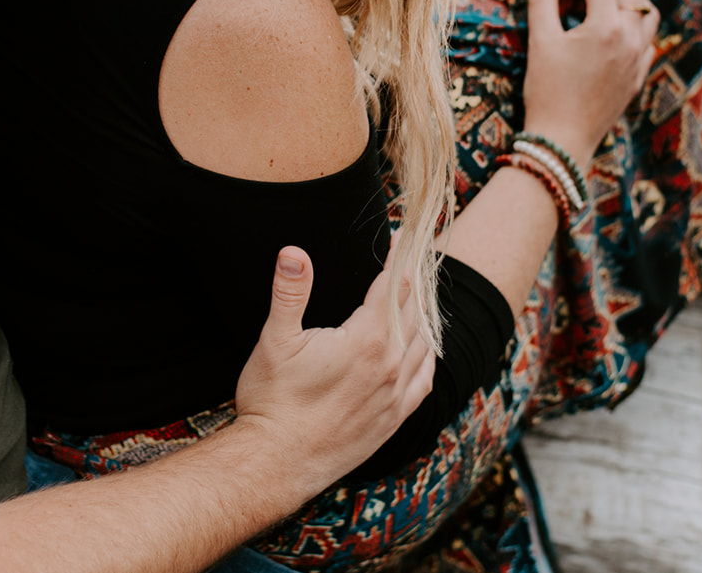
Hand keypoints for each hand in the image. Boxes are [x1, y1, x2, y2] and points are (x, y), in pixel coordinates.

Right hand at [232, 248, 435, 498]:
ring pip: (426, 342)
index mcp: (368, 340)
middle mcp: (392, 365)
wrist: (277, 465)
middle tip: (413, 257)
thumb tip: (294, 252)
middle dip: (414, 280)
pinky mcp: (394, 419)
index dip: (400, 257)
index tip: (402, 236)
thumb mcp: (275, 341)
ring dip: (424, 314)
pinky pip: (425, 379)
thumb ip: (290, 292)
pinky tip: (425, 348)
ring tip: (418, 295)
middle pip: (416, 310)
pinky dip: (429, 355)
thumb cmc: (273, 402)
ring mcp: (396, 394)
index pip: (395, 286)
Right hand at [519, 0, 657, 169]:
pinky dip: (632, 24)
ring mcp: (639, 59)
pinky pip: (647, 39)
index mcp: (607, 27)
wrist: (562, 141)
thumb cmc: (547, 93)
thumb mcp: (541, 42)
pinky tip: (609, 28)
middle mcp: (631, 39)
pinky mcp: (637, 76)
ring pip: (647, 11)